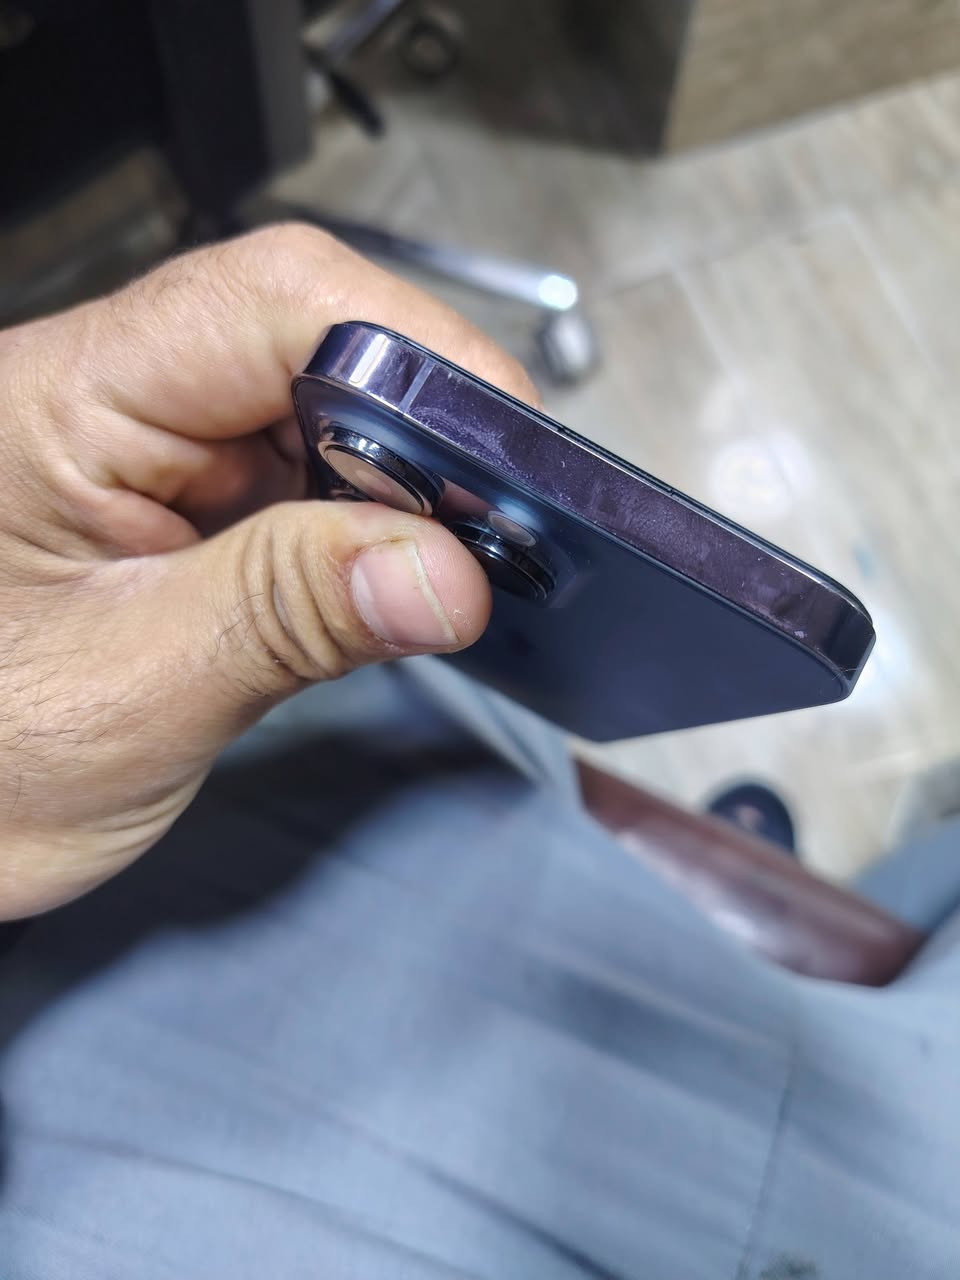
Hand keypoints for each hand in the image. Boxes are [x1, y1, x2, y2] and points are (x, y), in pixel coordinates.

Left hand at [0, 224, 538, 918]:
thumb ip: (287, 616)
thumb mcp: (131, 695)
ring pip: (324, 421)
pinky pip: (308, 491)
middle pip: (311, 347)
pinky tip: (398, 580)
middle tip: (498, 524)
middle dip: (421, 431)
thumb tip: (444, 572)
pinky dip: (369, 532)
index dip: (409, 347)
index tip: (504, 442)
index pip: (267, 304)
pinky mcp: (189, 514)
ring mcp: (155, 458)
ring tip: (453, 564)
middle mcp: (113, 403)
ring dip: (402, 489)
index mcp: (62, 403)